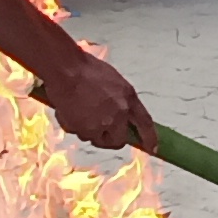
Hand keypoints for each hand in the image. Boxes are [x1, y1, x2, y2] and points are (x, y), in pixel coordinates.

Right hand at [32, 56, 152, 151]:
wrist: (65, 70)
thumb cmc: (87, 70)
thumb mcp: (114, 82)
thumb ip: (121, 101)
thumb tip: (121, 115)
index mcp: (128, 99)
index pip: (145, 123)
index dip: (149, 137)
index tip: (152, 148)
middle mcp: (117, 115)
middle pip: (117, 140)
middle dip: (110, 138)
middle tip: (101, 131)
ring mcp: (99, 125)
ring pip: (94, 137)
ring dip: (88, 129)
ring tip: (79, 109)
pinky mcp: (81, 130)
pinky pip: (77, 132)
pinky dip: (73, 124)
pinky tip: (69, 108)